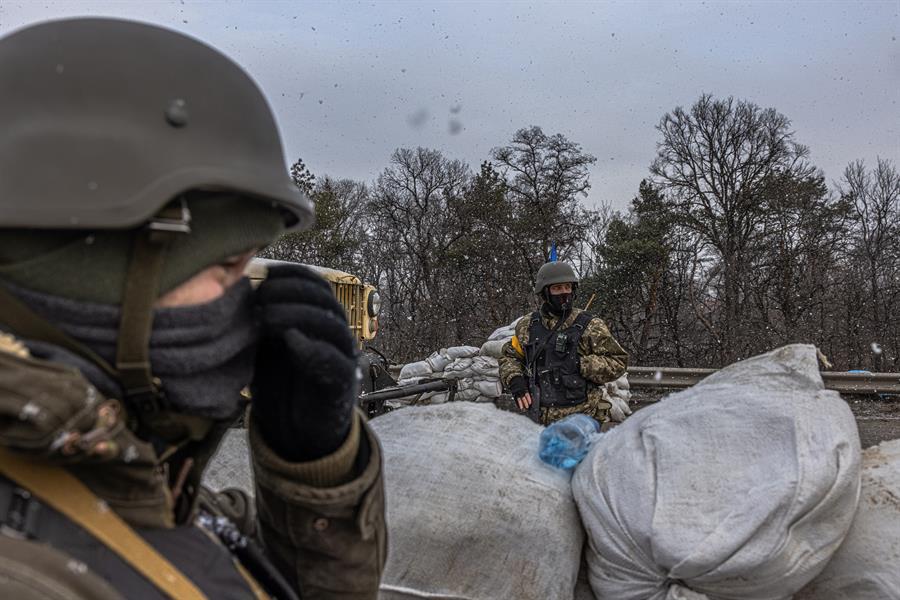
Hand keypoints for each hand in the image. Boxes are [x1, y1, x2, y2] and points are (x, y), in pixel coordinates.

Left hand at [250, 264, 358, 461]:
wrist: (295, 431)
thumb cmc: (279, 384)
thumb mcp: (264, 346)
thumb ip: (262, 320)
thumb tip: (244, 290)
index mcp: (318, 319)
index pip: (315, 284)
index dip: (292, 274)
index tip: (264, 275)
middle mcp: (335, 333)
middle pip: (323, 298)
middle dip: (289, 292)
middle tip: (260, 299)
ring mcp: (342, 357)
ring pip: (330, 323)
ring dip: (296, 314)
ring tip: (266, 319)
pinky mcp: (342, 383)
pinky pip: (335, 360)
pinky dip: (313, 348)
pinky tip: (291, 342)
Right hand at [507, 375, 531, 410]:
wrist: (514, 378)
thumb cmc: (522, 382)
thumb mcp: (526, 383)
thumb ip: (529, 388)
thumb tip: (535, 393)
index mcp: (523, 387)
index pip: (526, 393)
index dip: (528, 398)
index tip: (530, 402)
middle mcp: (519, 390)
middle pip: (522, 396)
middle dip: (525, 402)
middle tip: (527, 406)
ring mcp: (516, 392)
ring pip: (518, 398)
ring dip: (520, 404)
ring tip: (522, 408)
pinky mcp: (513, 393)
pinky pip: (515, 399)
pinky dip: (517, 403)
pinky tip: (519, 406)